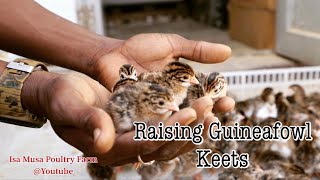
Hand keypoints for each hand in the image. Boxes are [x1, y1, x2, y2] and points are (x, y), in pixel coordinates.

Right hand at [20, 71, 222, 165]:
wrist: (61, 92)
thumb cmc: (60, 98)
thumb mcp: (68, 107)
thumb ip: (86, 122)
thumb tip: (104, 140)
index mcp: (108, 147)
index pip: (143, 144)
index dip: (167, 130)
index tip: (188, 113)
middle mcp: (124, 147)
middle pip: (163, 144)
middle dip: (187, 127)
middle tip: (207, 107)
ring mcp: (133, 136)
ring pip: (169, 138)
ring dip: (192, 125)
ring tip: (211, 107)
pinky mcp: (139, 124)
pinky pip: (166, 126)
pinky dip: (184, 119)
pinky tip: (200, 107)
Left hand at [92, 33, 233, 113]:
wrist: (111, 53)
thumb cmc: (141, 49)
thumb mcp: (172, 46)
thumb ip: (197, 51)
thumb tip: (228, 52)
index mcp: (183, 86)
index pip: (205, 96)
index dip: (217, 100)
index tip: (228, 101)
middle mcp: (173, 101)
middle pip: (194, 112)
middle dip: (207, 116)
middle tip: (217, 118)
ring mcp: (157, 110)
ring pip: (176, 122)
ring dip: (189, 124)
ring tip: (199, 123)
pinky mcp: (140, 116)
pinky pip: (153, 124)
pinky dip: (163, 127)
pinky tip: (173, 129)